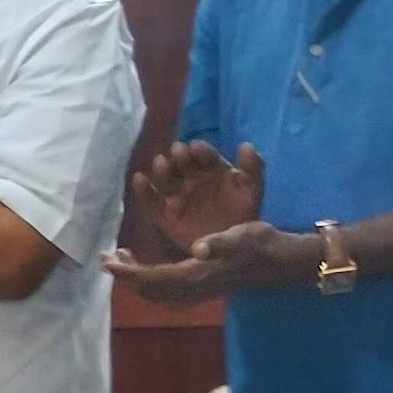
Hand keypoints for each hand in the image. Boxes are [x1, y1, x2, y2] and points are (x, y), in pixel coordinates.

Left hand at [103, 220, 294, 304]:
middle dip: (127, 276)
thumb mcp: (242, 237)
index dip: (129, 272)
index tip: (108, 262)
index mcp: (198, 274)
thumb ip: (219, 243)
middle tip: (109, 258)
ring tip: (122, 260)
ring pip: (158, 291)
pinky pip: (167, 289)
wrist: (280, 263)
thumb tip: (199, 248)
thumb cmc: (260, 245)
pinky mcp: (202, 287)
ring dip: (137, 279)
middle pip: (151, 289)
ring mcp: (198, 290)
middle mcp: (194, 287)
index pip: (155, 278)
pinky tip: (147, 266)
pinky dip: (150, 280)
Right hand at [134, 141, 264, 253]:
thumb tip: (246, 145)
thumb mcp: (252, 191)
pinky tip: (140, 180)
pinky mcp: (165, 215)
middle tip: (178, 152)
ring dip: (162, 170)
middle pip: (181, 163)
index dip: (200, 150)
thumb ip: (253, 169)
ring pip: (166, 179)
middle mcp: (191, 178)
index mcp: (212, 168)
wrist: (234, 247)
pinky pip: (152, 201)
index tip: (197, 148)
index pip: (203, 154)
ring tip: (162, 163)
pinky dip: (144, 191)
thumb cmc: (243, 214)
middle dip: (179, 157)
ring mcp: (177, 196)